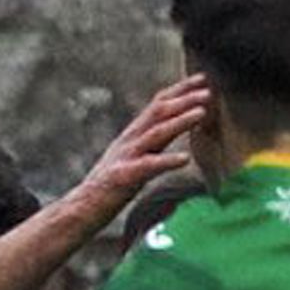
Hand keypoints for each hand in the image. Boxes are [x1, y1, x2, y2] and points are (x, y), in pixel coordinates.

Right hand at [68, 75, 208, 224]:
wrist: (80, 209)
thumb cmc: (107, 189)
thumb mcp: (129, 159)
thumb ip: (149, 145)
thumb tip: (170, 134)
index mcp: (132, 135)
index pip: (158, 104)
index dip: (180, 89)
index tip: (202, 79)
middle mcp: (129, 140)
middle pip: (159, 112)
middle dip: (184, 99)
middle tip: (208, 92)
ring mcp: (126, 157)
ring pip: (156, 133)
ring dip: (180, 121)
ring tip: (202, 113)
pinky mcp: (123, 177)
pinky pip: (149, 166)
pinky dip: (168, 161)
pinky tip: (185, 160)